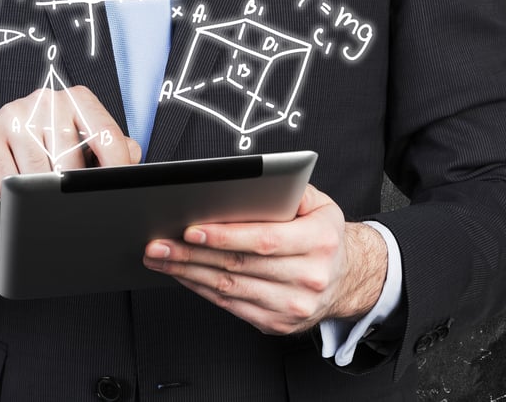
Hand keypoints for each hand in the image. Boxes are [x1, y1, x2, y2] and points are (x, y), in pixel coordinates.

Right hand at [0, 86, 139, 224]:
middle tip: (75, 208)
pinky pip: (7, 178)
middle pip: (71, 159)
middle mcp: (47, 100)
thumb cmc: (42, 147)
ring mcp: (14, 113)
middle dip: (73, 190)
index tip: (121, 193)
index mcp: (77, 100)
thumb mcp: (79, 143)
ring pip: (38, 172)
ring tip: (43, 203)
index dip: (117, 168)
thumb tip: (133, 156)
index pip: (106, 134)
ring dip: (41, 196)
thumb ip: (111, 147)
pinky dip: (15, 196)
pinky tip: (17, 197)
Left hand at [142, 184, 386, 334]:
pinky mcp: (278, 324)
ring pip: (230, 289)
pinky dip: (202, 290)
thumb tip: (249, 182)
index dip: (225, 236)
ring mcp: (294, 306)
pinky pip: (232, 307)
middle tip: (158, 244)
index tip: (191, 229)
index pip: (264, 240)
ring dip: (189, 274)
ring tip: (160, 259)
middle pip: (239, 266)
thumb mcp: (319, 204)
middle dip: (192, 254)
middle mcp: (309, 278)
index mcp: (320, 242)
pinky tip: (182, 276)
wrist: (347, 278)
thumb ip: (288, 189)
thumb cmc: (323, 234)